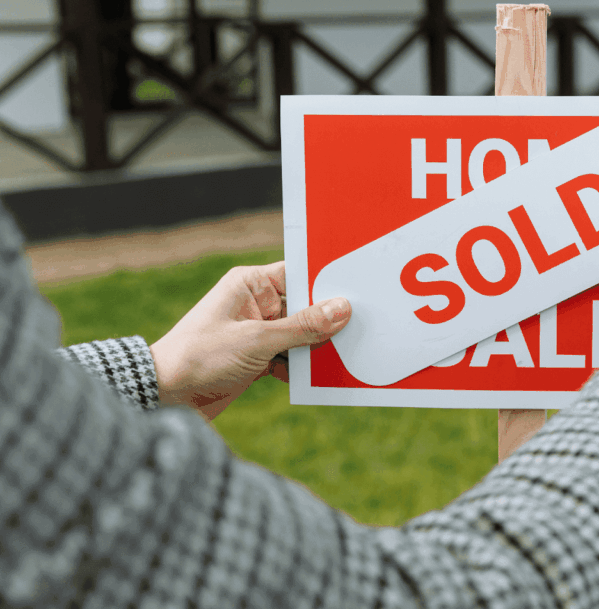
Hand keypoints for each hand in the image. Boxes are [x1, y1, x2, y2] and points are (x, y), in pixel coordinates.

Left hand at [149, 262, 350, 419]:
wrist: (164, 398)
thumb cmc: (200, 357)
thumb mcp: (257, 340)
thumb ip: (302, 326)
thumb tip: (341, 309)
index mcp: (250, 285)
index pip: (298, 274)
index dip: (326, 283)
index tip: (357, 291)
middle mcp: (255, 304)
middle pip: (304, 307)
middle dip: (327, 321)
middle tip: (359, 328)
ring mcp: (257, 332)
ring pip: (301, 335)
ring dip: (316, 347)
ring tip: (343, 355)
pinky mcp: (257, 358)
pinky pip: (291, 357)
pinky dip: (302, 367)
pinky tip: (318, 377)